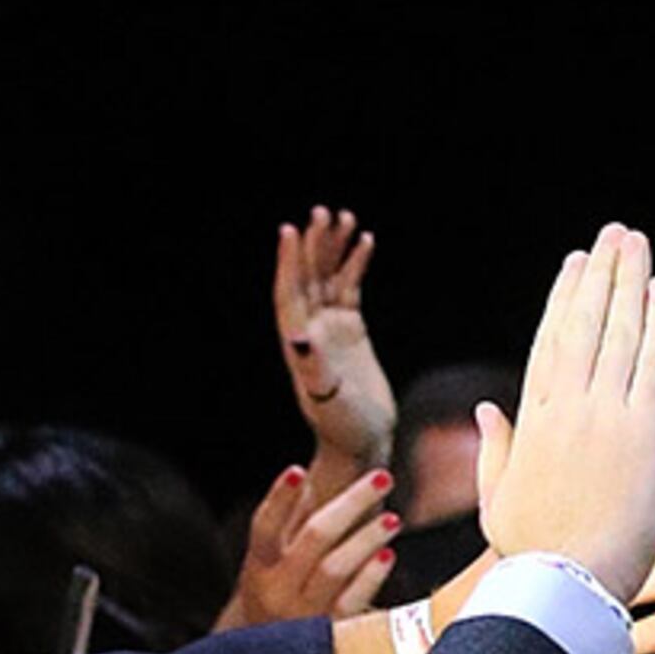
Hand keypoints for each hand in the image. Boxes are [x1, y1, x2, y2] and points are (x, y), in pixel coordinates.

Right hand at [217, 463, 398, 631]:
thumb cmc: (276, 601)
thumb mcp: (269, 566)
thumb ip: (287, 526)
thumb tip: (308, 479)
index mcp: (259, 568)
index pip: (265, 526)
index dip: (280, 498)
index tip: (297, 470)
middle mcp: (277, 591)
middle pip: (315, 537)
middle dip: (351, 503)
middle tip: (382, 478)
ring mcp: (303, 614)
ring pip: (336, 568)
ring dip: (367, 537)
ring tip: (392, 517)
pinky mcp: (329, 635)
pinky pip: (353, 601)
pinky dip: (371, 577)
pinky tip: (388, 556)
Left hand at [271, 205, 394, 468]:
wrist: (363, 441)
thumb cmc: (342, 426)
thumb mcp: (326, 397)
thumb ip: (313, 366)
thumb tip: (299, 336)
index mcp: (298, 342)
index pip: (290, 292)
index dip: (289, 261)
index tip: (290, 230)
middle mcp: (310, 329)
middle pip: (309, 276)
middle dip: (314, 244)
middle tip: (322, 211)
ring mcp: (331, 328)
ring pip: (329, 277)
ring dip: (334, 248)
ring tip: (344, 217)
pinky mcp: (352, 331)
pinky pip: (351, 289)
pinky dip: (356, 266)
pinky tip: (365, 242)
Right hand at [474, 225, 654, 599]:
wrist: (564, 586)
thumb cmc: (532, 558)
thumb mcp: (498, 503)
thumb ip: (495, 451)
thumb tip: (488, 408)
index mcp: (532, 422)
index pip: (550, 344)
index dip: (565, 300)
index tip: (576, 266)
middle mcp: (566, 408)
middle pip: (585, 323)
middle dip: (600, 274)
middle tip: (613, 234)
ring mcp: (604, 415)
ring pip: (619, 331)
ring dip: (630, 281)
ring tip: (636, 242)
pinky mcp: (644, 432)